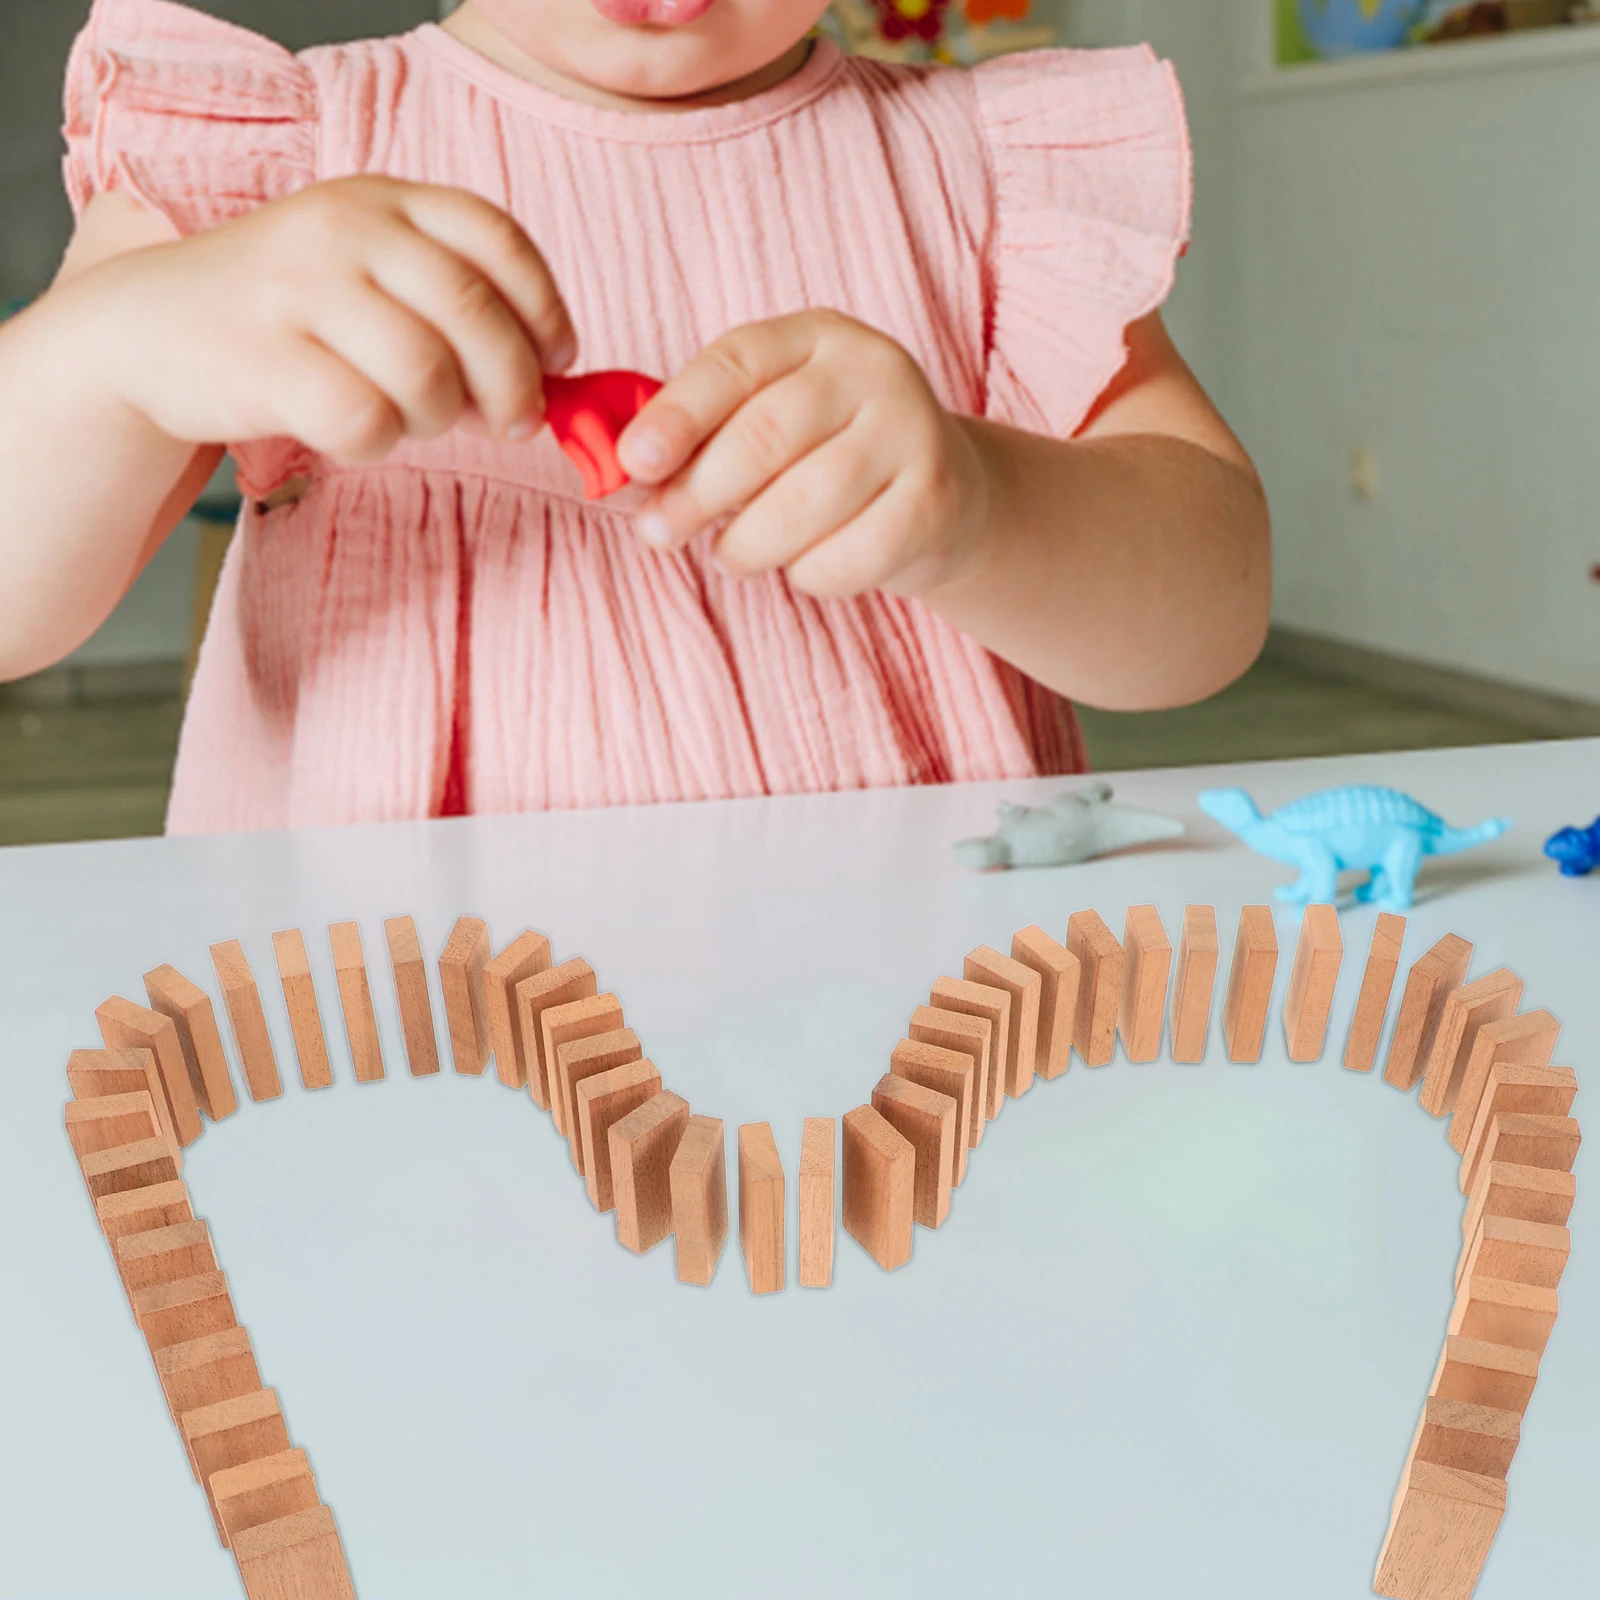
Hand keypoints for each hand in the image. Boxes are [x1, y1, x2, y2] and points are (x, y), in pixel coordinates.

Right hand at [71, 177, 574, 463]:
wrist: (147, 328)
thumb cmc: (290, 314)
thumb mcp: (369, 272)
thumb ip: (453, 303)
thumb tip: (552, 381)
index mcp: (383, 199)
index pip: (498, 239)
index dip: (545, 310)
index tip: (556, 360)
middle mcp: (343, 228)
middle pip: (475, 314)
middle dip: (514, 384)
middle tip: (513, 422)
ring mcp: (298, 288)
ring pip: (426, 375)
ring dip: (439, 417)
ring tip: (410, 417)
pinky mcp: (262, 357)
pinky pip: (366, 420)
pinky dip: (377, 441)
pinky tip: (354, 429)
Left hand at [616, 311, 991, 598]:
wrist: (941, 494)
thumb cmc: (826, 457)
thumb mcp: (769, 419)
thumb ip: (706, 434)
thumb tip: (628, 472)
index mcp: (816, 337)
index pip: (736, 362)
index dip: (678, 414)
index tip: (633, 462)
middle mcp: (872, 370)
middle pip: (765, 436)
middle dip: (697, 493)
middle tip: (658, 532)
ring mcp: (913, 432)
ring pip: (805, 503)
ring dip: (749, 544)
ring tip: (732, 555)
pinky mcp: (936, 501)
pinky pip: (850, 556)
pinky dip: (810, 574)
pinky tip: (803, 566)